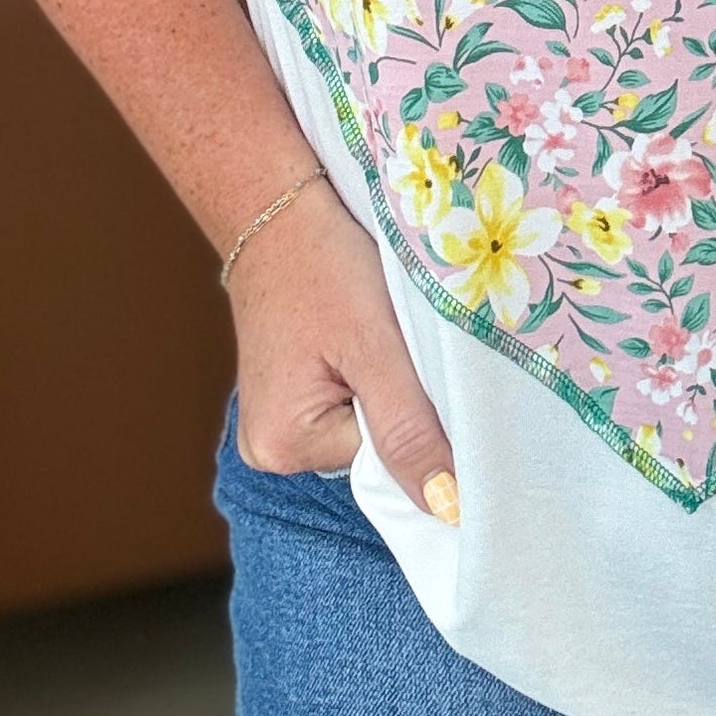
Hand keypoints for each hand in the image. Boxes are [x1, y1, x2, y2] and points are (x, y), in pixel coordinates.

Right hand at [229, 175, 460, 521]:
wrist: (278, 207)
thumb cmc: (322, 265)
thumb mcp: (376, 347)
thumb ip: (409, 430)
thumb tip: (445, 508)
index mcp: (284, 447)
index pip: (388, 463)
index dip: (418, 417)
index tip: (417, 364)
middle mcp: (270, 449)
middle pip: (375, 447)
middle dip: (399, 397)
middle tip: (389, 338)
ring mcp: (276, 422)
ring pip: (367, 421)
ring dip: (386, 382)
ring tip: (369, 329)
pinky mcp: (288, 394)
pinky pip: (350, 401)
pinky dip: (367, 370)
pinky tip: (357, 332)